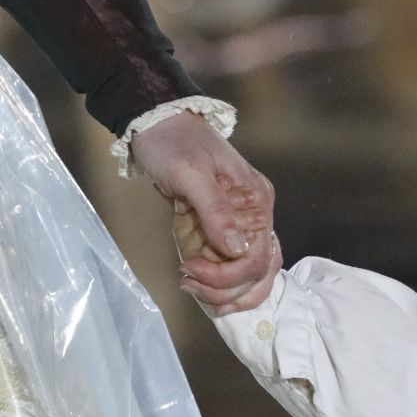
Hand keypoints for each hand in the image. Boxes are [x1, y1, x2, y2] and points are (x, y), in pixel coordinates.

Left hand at [132, 111, 276, 300]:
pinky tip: (195, 283)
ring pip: (248, 274)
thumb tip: (237, 250)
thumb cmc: (174, 143)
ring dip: (224, 292)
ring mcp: (238, 225)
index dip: (228, 274)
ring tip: (192, 287)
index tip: (190, 267)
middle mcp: (255, 217)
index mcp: (256, 201)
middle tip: (192, 286)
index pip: (258, 256)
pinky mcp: (219, 229)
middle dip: (229, 290)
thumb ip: (216, 212)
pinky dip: (215, 282)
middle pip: (260, 271)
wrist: (156, 124)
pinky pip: (228, 266)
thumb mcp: (191, 174)